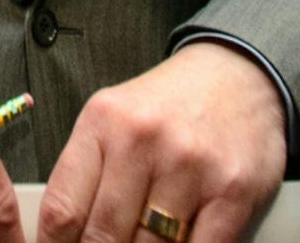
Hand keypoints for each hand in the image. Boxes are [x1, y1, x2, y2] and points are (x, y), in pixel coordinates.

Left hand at [39, 44, 285, 242]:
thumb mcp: (112, 120)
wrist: (237, 73)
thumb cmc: (168, 105)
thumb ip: (86, 174)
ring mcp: (190, 166)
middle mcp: (143, 140)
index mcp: (103, 122)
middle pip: (102, 237)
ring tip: (142, 240)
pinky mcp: (233, 190)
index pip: (62, 211)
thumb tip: (63, 236)